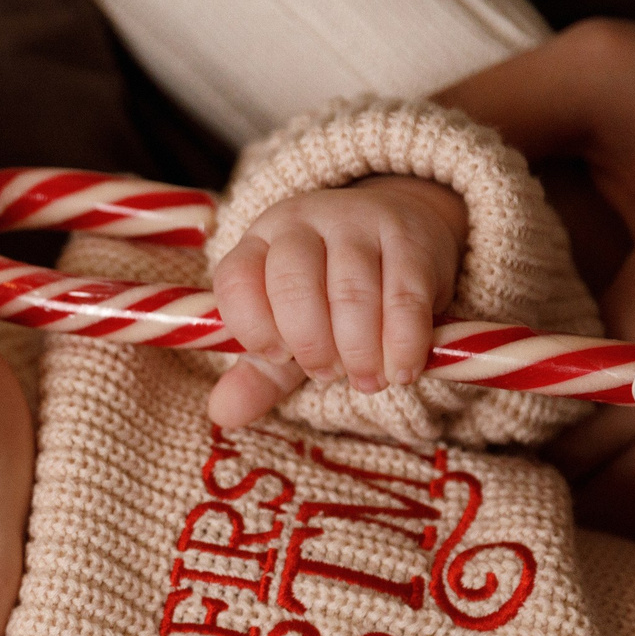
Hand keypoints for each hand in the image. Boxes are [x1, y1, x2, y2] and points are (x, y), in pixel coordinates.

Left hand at [208, 176, 466, 426]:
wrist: (405, 238)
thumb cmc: (334, 297)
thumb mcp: (290, 331)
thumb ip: (259, 373)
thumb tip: (224, 413)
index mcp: (261, 242)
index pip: (237, 281)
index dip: (254, 330)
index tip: (280, 356)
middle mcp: (303, 223)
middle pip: (293, 287)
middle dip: (311, 345)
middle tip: (328, 373)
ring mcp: (358, 223)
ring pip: (351, 293)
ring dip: (358, 351)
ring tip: (367, 379)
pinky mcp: (410, 238)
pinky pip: (404, 298)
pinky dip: (402, 344)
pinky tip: (401, 370)